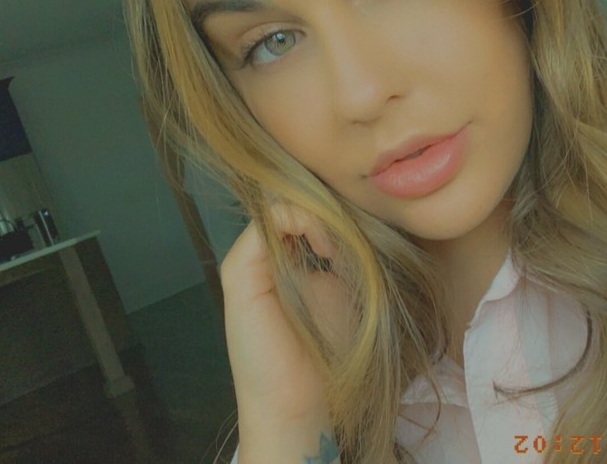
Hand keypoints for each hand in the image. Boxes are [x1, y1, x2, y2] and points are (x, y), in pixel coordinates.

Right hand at [221, 200, 350, 424]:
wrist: (298, 403)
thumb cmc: (326, 354)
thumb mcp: (345, 291)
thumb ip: (345, 255)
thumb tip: (359, 220)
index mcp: (285, 258)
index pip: (307, 209)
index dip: (339, 209)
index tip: (368, 229)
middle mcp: (262, 255)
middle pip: (295, 203)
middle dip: (333, 207)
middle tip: (361, 227)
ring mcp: (247, 261)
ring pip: (284, 206)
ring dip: (322, 213)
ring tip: (345, 243)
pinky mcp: (239, 271)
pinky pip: (269, 221)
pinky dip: (304, 221)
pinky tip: (329, 247)